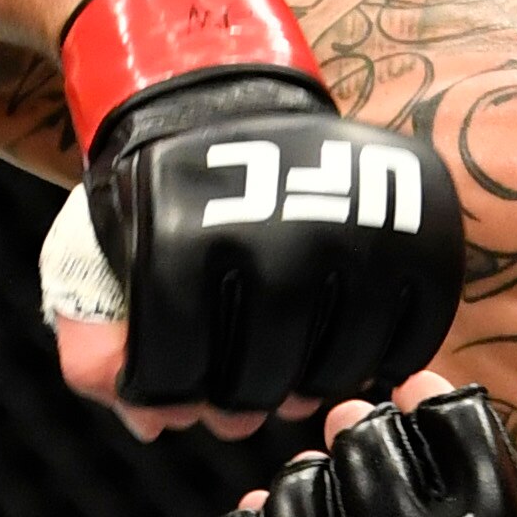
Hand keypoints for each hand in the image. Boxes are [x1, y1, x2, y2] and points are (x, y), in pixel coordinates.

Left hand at [51, 0, 462, 425]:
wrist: (221, 93)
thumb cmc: (159, 191)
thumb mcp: (96, 250)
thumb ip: (95, 344)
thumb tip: (155, 423)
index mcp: (183, 235)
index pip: (174, 373)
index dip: (162, 394)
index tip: (163, 380)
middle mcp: (276, 229)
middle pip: (256, 386)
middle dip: (231, 401)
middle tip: (227, 386)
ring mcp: (356, 230)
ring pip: (332, 376)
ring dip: (300, 388)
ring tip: (279, 366)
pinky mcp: (420, 232)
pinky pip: (408, 343)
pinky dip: (375, 363)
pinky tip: (337, 347)